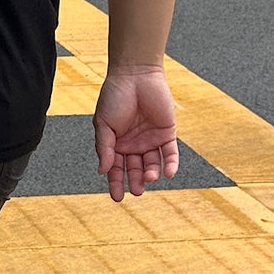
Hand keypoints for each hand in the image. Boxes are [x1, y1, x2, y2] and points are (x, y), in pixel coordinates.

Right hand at [93, 65, 179, 201]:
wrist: (135, 76)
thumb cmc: (115, 96)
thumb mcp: (103, 123)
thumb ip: (104, 148)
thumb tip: (102, 170)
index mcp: (116, 143)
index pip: (115, 168)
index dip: (115, 183)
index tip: (117, 197)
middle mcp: (134, 144)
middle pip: (135, 169)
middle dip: (136, 181)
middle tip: (137, 190)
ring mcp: (151, 140)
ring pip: (153, 164)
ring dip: (152, 173)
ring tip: (150, 178)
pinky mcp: (167, 133)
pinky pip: (170, 153)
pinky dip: (171, 164)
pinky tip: (168, 173)